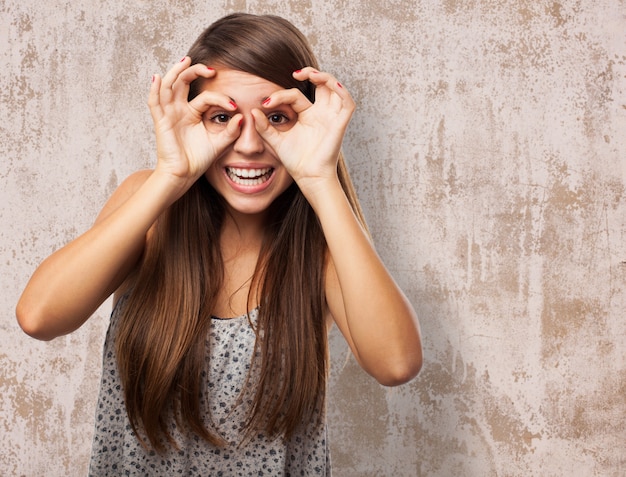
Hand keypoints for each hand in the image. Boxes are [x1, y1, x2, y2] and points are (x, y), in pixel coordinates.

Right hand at [148, 57, 242, 190]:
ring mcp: (169, 113)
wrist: (184, 175)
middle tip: (211, 69)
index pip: (206, 97)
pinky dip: (154, 89)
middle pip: (183, 82)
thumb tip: (241, 116)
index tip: (234, 105)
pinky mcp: (160, 121)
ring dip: (175, 72)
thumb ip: (231, 131)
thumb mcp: (219, 143)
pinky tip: (158, 78)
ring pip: (169, 86)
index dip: (220, 98)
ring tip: (185, 61)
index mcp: (193, 113)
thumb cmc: (198, 159)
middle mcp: (179, 109)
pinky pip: (154, 102)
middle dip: (195, 72)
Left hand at [251, 67, 354, 192]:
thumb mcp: (276, 141)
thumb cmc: (296, 162)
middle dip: (311, 73)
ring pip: (336, 88)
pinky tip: (330, 84)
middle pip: (321, 85)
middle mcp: (321, 113)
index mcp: (307, 115)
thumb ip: (264, 127)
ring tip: (310, 74)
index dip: (280, 95)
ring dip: (326, 77)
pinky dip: (341, 91)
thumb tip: (253, 111)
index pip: (295, 95)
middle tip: (295, 73)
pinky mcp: (340, 124)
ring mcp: (331, 117)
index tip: (266, 103)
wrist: (308, 177)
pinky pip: (347, 103)